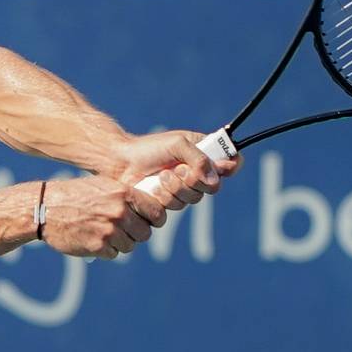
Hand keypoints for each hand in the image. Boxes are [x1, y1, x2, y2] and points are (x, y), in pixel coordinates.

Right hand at [41, 175, 166, 258]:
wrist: (45, 208)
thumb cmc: (75, 195)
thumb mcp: (103, 186)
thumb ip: (125, 197)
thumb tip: (148, 209)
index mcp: (123, 194)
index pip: (157, 212)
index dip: (155, 218)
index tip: (150, 221)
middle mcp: (119, 212)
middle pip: (145, 232)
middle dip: (137, 233)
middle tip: (125, 229)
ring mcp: (109, 231)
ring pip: (130, 245)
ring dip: (121, 242)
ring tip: (105, 232)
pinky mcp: (98, 247)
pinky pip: (114, 254)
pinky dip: (107, 250)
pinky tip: (94, 239)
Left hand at [111, 130, 242, 210]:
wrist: (121, 162)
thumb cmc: (148, 148)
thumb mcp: (177, 144)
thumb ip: (198, 159)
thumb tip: (215, 180)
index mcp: (202, 153)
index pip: (229, 161)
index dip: (229, 166)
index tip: (224, 167)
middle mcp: (196, 172)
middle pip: (213, 187)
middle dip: (194, 180)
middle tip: (178, 169)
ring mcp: (183, 189)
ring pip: (194, 199)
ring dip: (177, 188)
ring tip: (161, 176)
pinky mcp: (169, 202)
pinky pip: (177, 207)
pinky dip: (166, 196)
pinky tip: (154, 187)